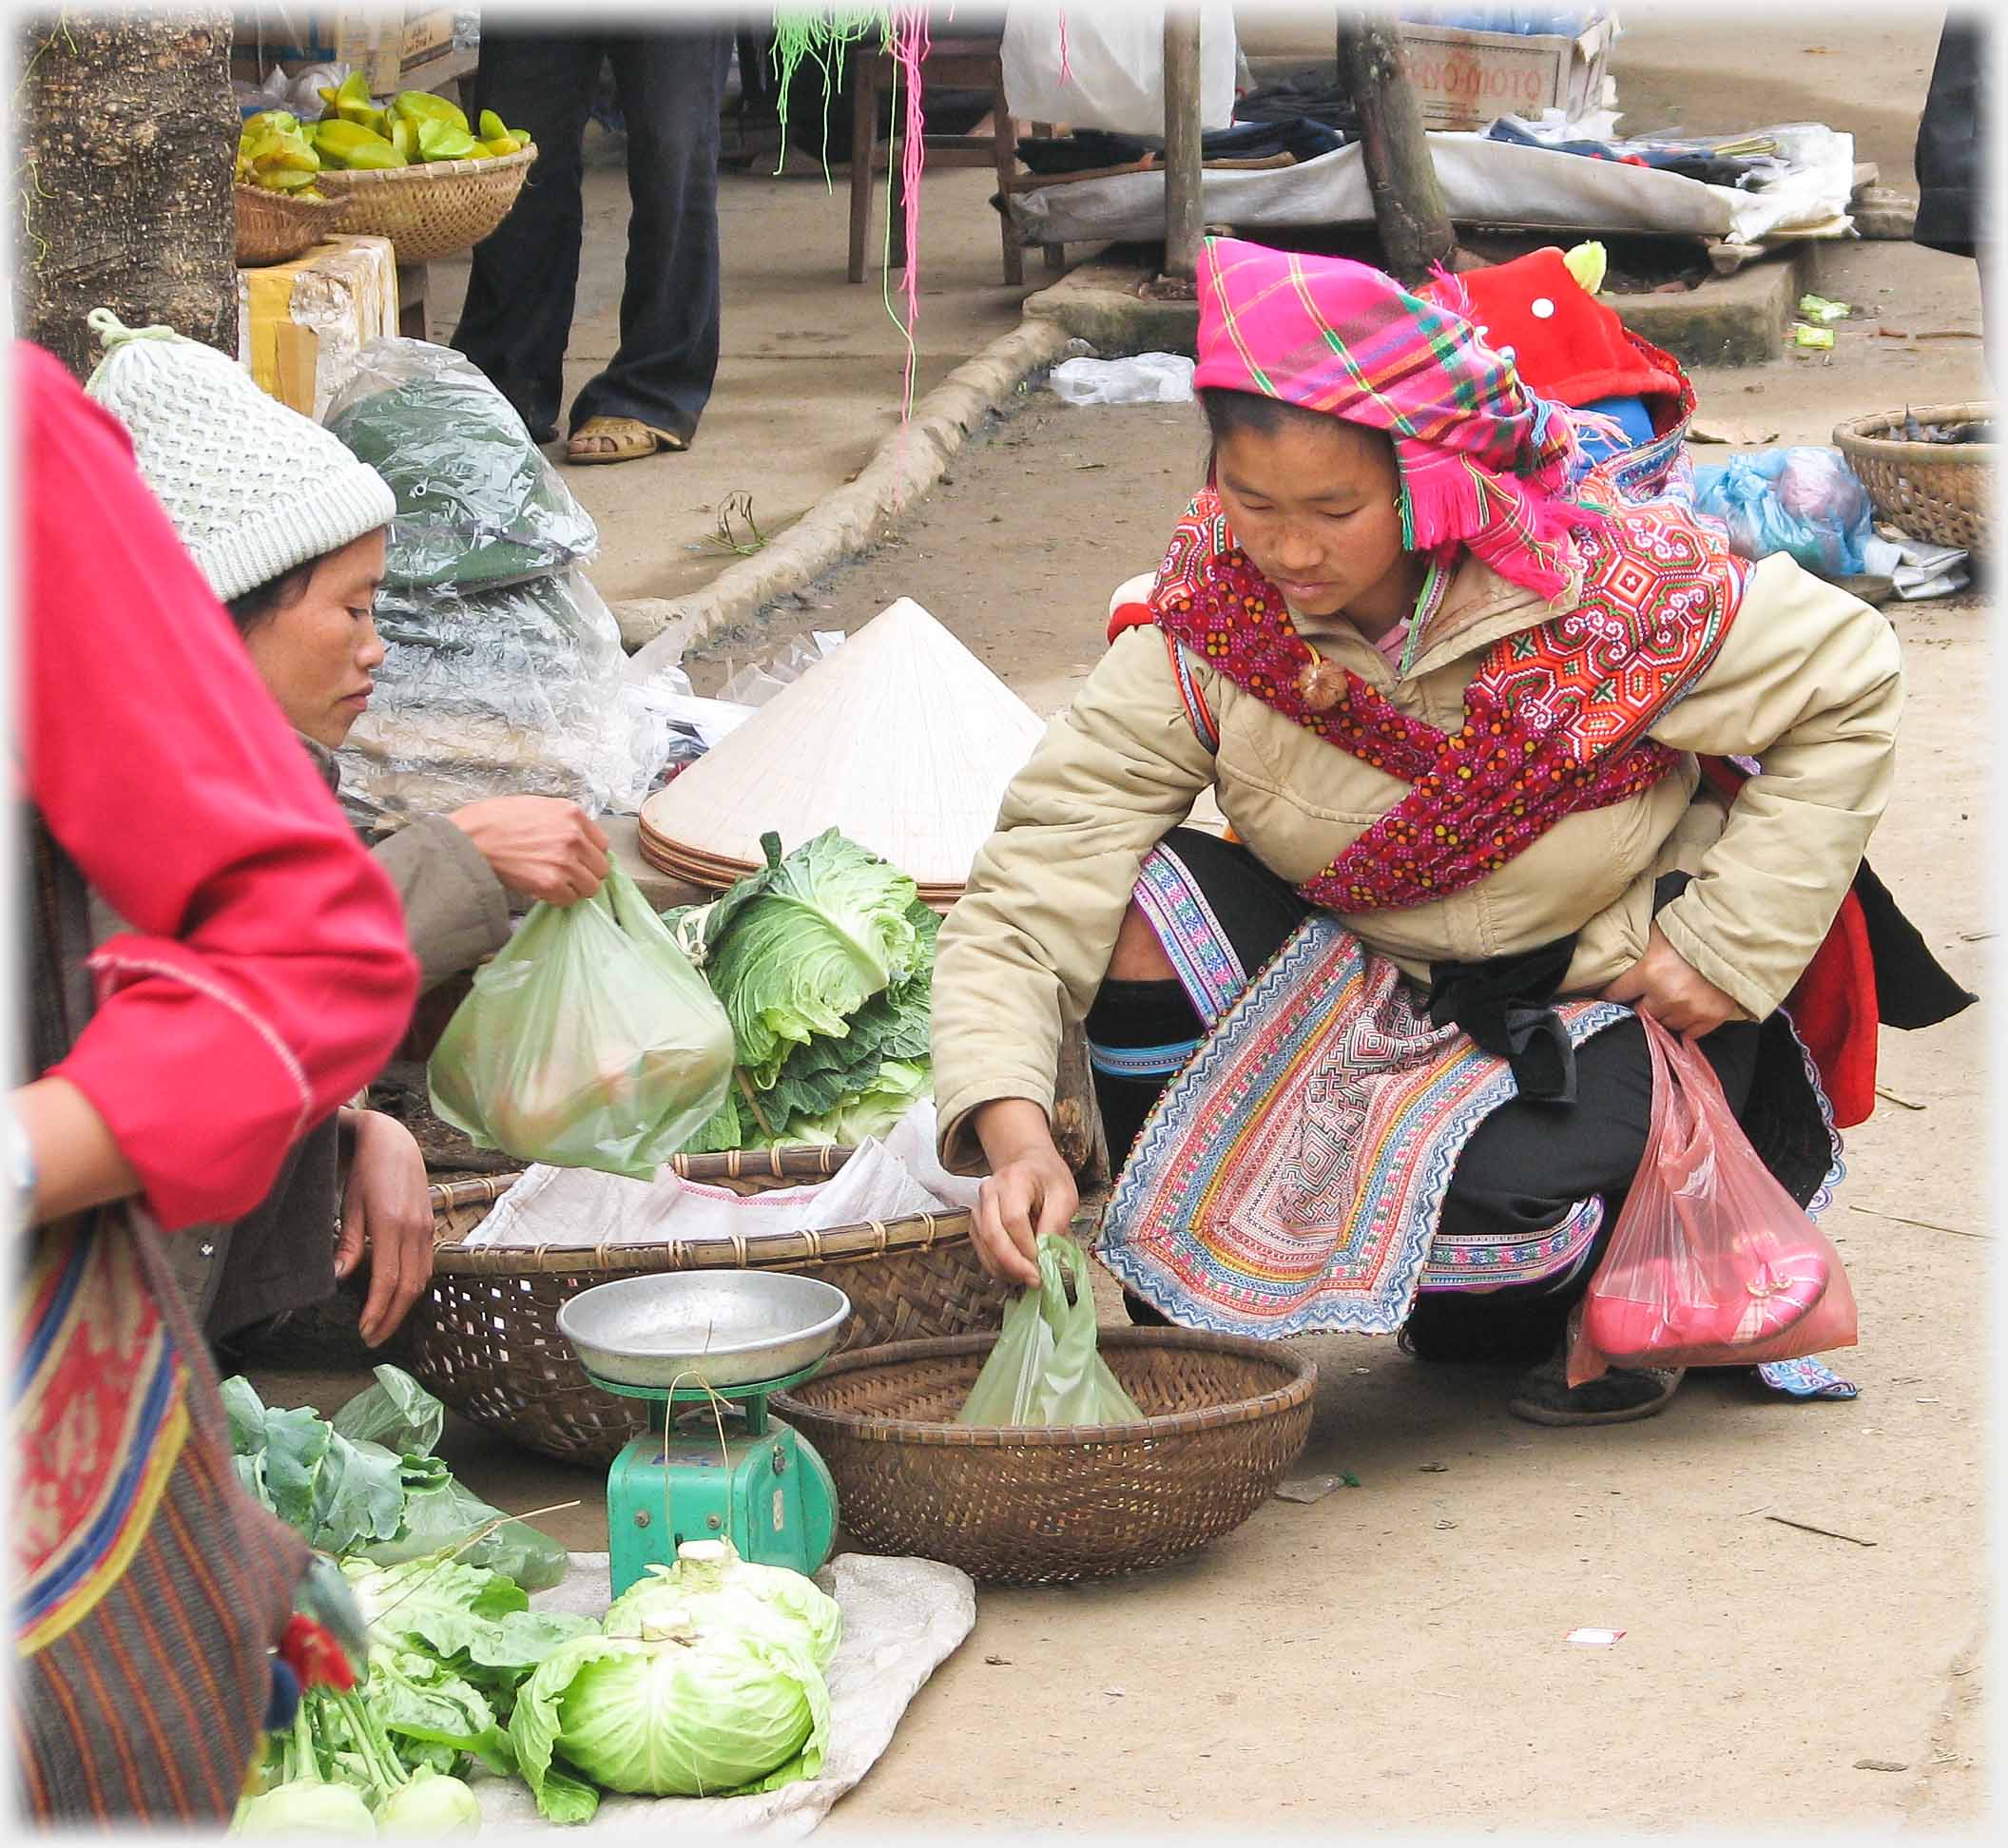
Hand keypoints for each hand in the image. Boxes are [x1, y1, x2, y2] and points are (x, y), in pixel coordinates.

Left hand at [335, 1111, 432, 1346]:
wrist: (394, 1142)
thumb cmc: (364, 1172)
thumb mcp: (349, 1205)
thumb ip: (347, 1243)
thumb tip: (338, 1278)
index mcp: (391, 1224)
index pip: (388, 1280)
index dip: (377, 1310)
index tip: (364, 1331)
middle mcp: (415, 1230)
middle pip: (409, 1287)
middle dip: (391, 1318)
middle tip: (372, 1339)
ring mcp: (427, 1229)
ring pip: (421, 1280)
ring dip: (403, 1307)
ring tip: (382, 1324)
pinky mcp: (430, 1227)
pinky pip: (426, 1266)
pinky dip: (414, 1288)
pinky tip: (398, 1297)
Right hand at [448, 797, 610, 905]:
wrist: (468, 839)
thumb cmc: (493, 821)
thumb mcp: (535, 806)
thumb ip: (562, 821)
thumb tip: (578, 839)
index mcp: (571, 813)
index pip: (602, 844)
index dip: (589, 855)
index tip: (578, 860)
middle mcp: (573, 836)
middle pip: (601, 868)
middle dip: (585, 873)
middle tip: (566, 875)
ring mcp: (564, 861)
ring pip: (590, 887)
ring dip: (574, 889)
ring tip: (555, 883)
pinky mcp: (550, 883)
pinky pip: (569, 900)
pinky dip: (557, 899)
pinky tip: (542, 889)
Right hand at [970, 1099, 1076, 1287]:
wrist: (1028, 1164)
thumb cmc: (1048, 1179)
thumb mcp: (1065, 1195)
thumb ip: (1056, 1223)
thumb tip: (1046, 1256)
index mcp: (1014, 1179)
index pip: (1013, 1219)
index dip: (1026, 1246)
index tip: (1042, 1263)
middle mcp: (989, 1190)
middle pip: (993, 1234)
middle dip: (1013, 1263)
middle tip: (1034, 1280)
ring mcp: (978, 1205)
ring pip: (984, 1244)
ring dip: (1005, 1268)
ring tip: (1027, 1278)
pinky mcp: (976, 1221)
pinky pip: (980, 1248)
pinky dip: (996, 1265)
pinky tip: (1014, 1272)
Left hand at [1601, 924, 1740, 1038]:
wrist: (1735, 939)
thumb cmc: (1693, 933)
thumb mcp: (1658, 934)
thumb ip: (1639, 948)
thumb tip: (1616, 954)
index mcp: (1649, 972)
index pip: (1616, 993)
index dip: (1610, 995)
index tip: (1607, 997)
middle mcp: (1667, 995)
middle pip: (1642, 1013)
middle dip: (1646, 1003)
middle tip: (1654, 992)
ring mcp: (1689, 1009)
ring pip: (1665, 1024)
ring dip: (1667, 1014)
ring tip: (1676, 997)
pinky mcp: (1711, 1017)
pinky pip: (1690, 1033)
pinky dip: (1688, 1023)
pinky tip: (1690, 1008)